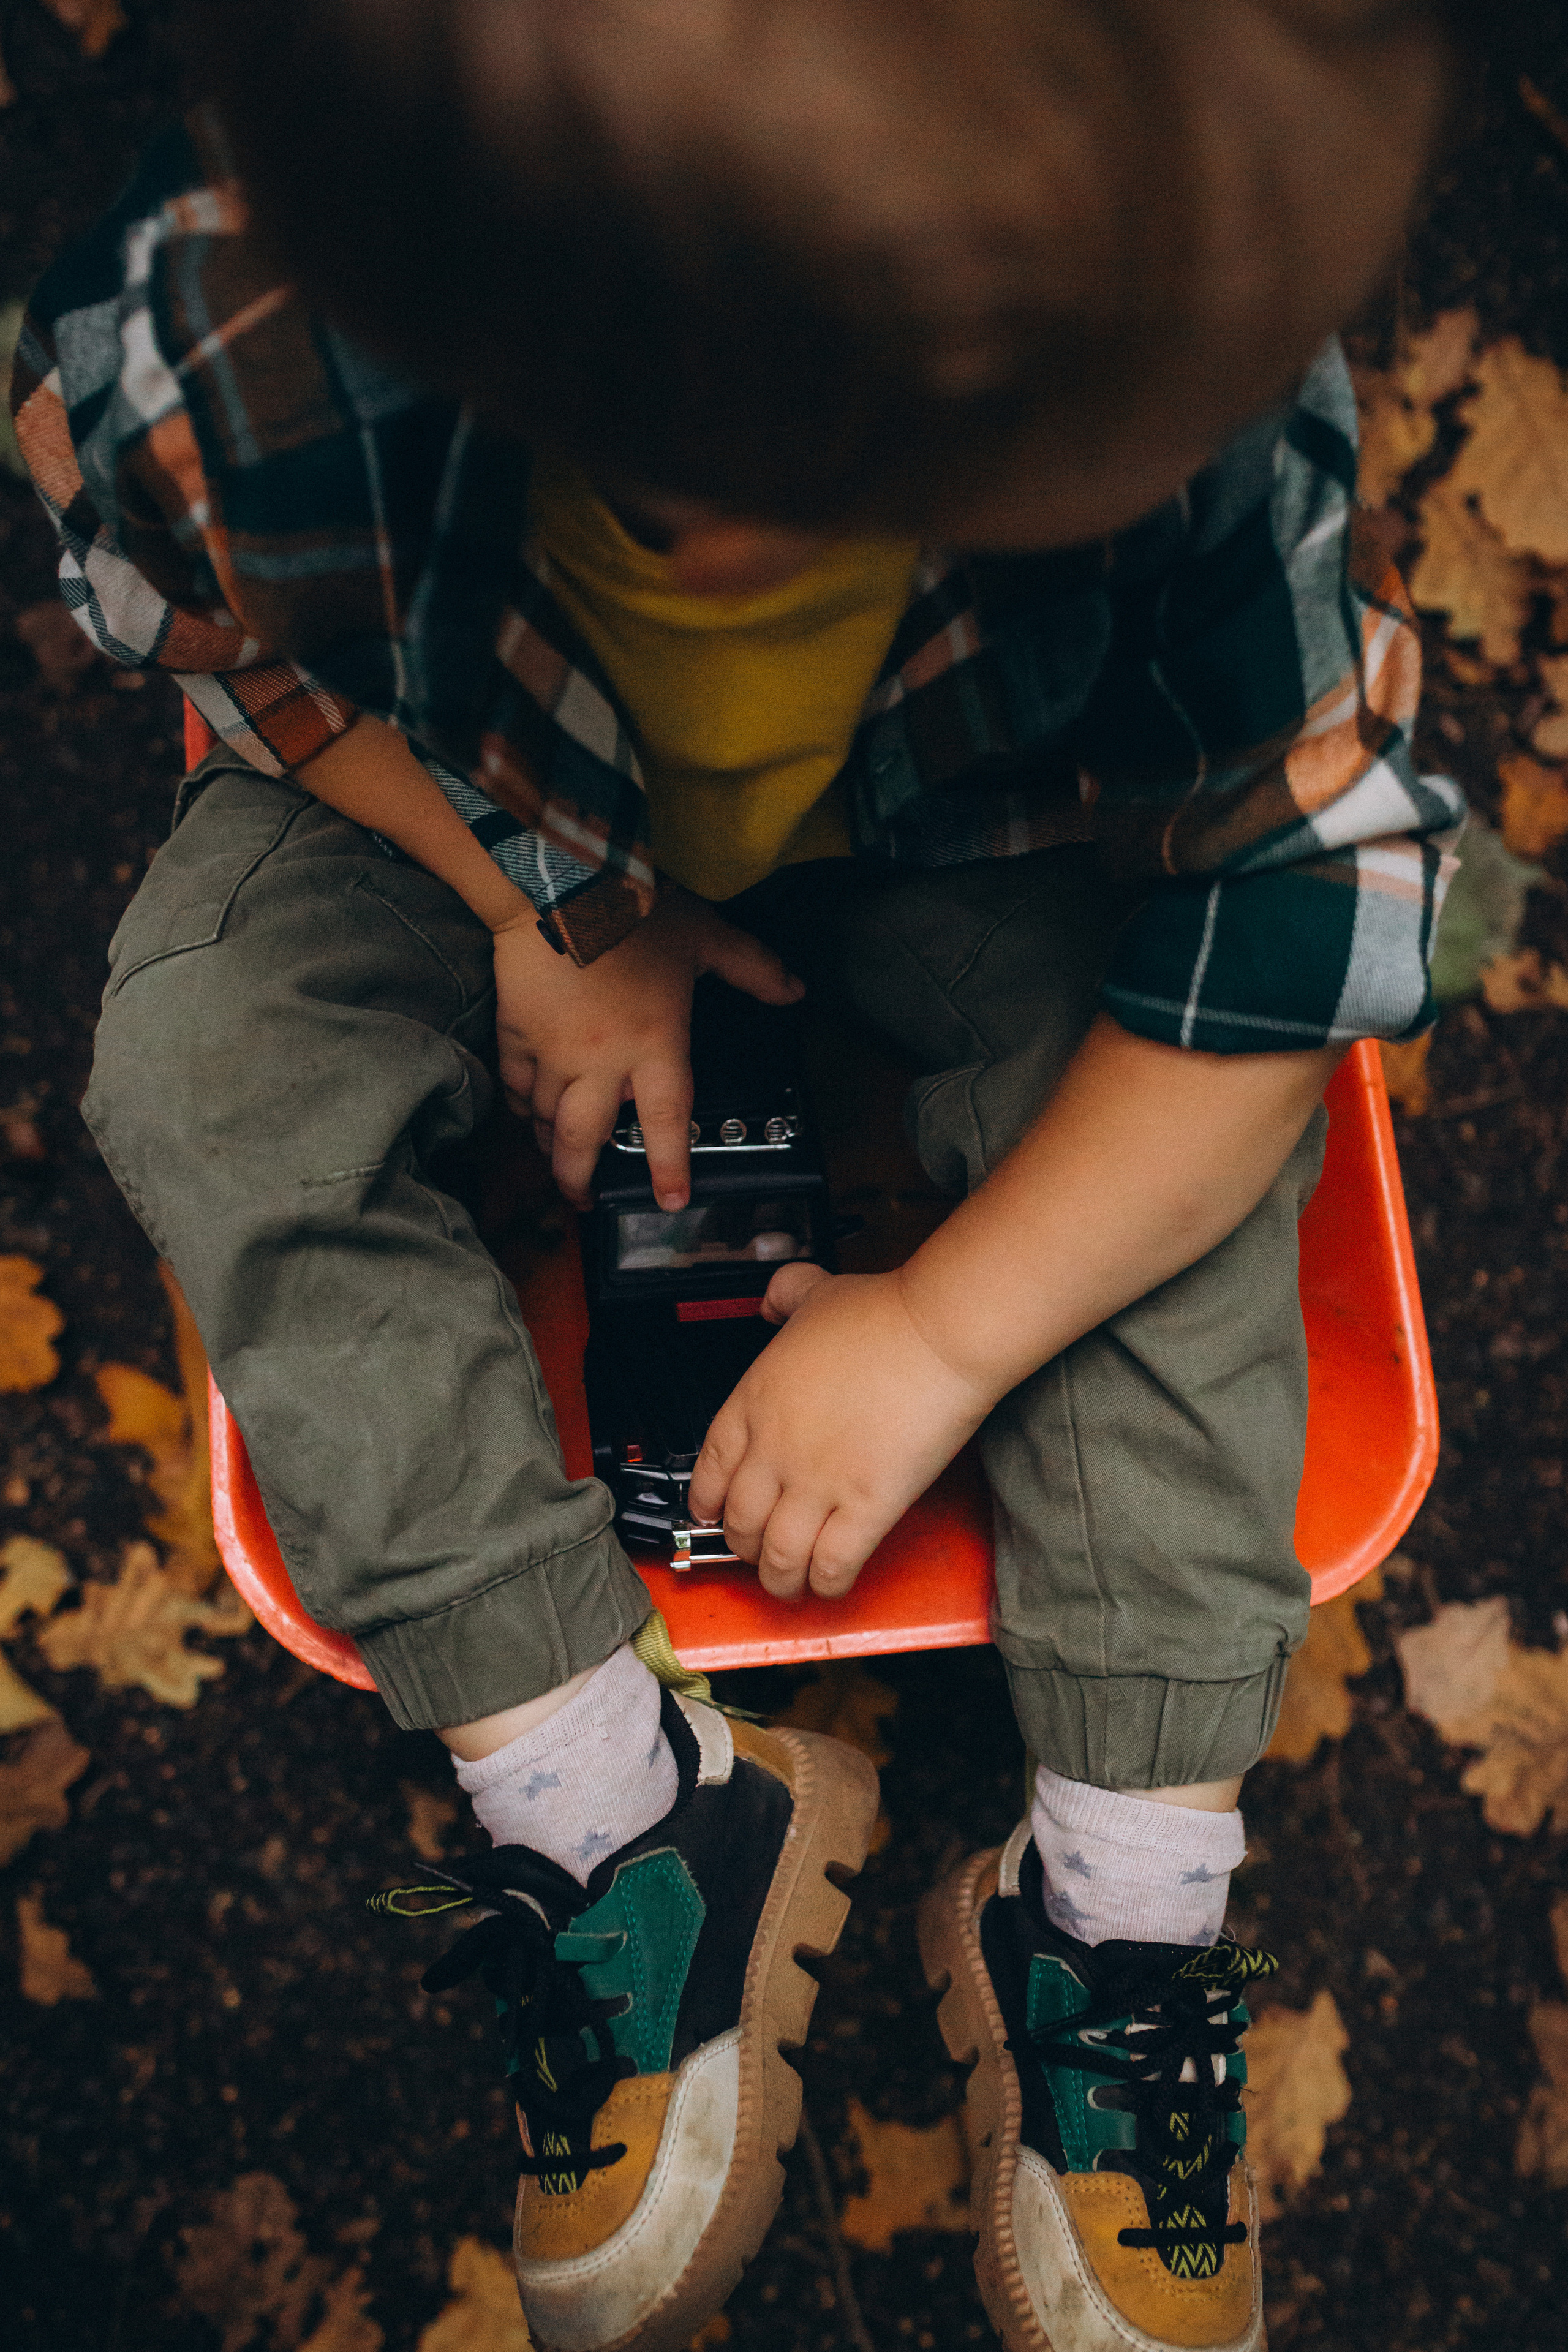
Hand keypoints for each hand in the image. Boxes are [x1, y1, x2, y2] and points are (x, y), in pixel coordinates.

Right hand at [491, 892, 801, 1208]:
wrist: (558, 880)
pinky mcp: (516, 1031)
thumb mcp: (706, 934)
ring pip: (546, 1117)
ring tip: (556, 1156)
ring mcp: (553, 1051)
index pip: (667, 1122)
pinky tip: (525, 1110)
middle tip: (583, 1199)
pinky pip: (515, 1083)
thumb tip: (795, 989)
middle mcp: (602, 1061)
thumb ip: (753, 967)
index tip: (670, 1201)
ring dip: (550, 1143)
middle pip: (584, 1141)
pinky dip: (520, 1103)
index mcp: (655, 1044)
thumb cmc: (634, 907)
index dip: (670, 1168)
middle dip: (579, 1180)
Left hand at [686, 1263, 993, 1599]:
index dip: (707, 1502)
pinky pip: (832, 1565)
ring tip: (789, 1584)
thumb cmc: (883, 1312)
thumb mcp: (814, 1290)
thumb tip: (771, 1301)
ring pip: (778, 1556)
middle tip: (759, 1551)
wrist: (937, 1331)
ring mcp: (817, 1483)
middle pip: (741, 1522)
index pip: (710, 1469)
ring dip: (779, 1579)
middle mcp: (775, 1449)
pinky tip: (830, 1583)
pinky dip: (826, 1584)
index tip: (712, 1514)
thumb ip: (784, 1295)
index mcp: (754, 1401)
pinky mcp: (866, 1507)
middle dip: (745, 1547)